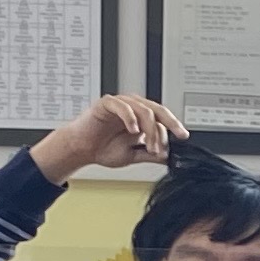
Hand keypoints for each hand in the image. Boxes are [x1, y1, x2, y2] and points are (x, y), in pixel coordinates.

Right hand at [27, 93, 182, 183]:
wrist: (81, 150)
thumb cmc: (103, 148)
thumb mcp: (132, 154)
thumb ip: (149, 154)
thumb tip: (168, 156)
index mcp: (141, 118)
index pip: (162, 120)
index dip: (171, 132)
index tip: (177, 144)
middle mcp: (133, 108)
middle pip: (158, 110)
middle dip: (171, 123)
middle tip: (178, 136)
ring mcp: (121, 104)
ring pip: (144, 109)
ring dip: (151, 129)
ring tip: (150, 146)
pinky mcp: (107, 103)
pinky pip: (122, 106)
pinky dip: (130, 117)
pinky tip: (134, 130)